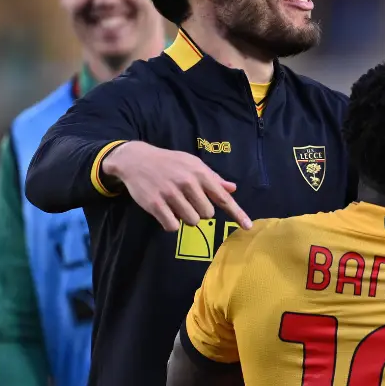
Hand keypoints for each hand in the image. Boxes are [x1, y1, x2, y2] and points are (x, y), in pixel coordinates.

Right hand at [102, 141, 252, 231]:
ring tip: (175, 204)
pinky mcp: (155, 204)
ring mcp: (170, 194)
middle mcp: (187, 183)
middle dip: (199, 211)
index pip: (222, 197)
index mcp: (199, 173)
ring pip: (191, 221)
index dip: (237, 213)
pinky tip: (165, 212)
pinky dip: (170, 224)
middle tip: (187, 200)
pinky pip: (173, 226)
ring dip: (185, 217)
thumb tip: (232, 188)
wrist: (136, 159)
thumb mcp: (192, 164)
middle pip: (207, 214)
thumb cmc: (169, 162)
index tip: (248, 226)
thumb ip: (212, 178)